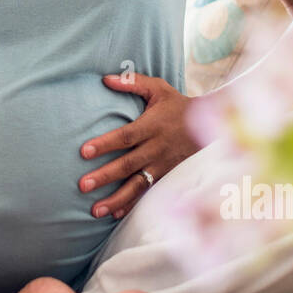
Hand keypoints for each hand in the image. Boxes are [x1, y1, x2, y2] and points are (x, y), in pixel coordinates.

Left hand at [78, 72, 199, 222]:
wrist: (209, 125)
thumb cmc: (177, 105)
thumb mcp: (158, 88)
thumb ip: (132, 82)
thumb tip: (105, 79)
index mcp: (152, 126)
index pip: (125, 136)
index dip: (105, 144)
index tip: (84, 152)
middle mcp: (156, 148)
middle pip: (128, 164)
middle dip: (105, 176)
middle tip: (83, 185)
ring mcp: (162, 165)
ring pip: (137, 185)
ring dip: (116, 199)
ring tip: (95, 210)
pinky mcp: (167, 176)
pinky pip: (148, 193)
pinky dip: (132, 205)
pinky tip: (115, 214)